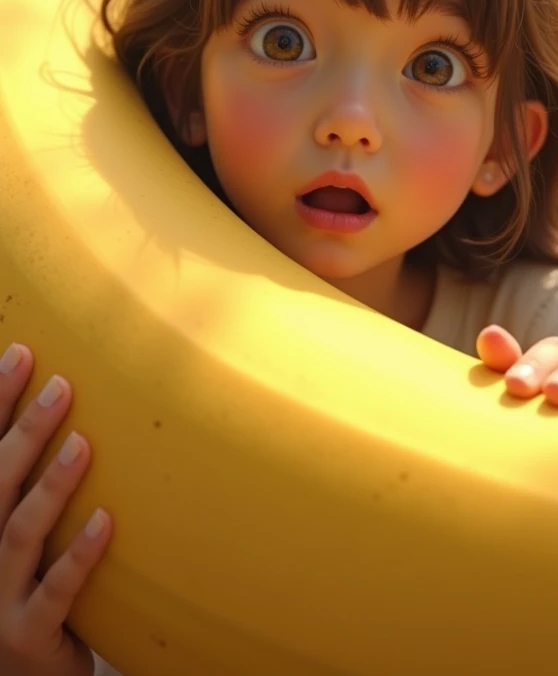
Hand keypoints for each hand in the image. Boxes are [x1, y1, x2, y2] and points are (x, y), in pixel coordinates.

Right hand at [0, 343, 111, 675]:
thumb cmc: (24, 589)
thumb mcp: (19, 533)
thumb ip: (27, 480)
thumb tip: (67, 407)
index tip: (19, 352)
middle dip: (23, 430)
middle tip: (62, 384)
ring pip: (20, 533)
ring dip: (52, 485)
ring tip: (84, 443)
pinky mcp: (26, 635)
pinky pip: (57, 592)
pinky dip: (80, 556)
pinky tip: (109, 520)